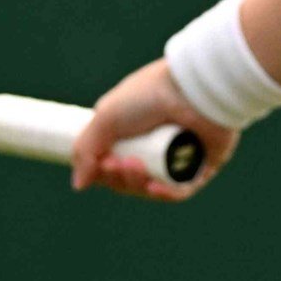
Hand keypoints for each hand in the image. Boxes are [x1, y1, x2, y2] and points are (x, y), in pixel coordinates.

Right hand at [69, 57, 240, 201]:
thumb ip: (85, 150)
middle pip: (131, 180)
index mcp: (134, 133)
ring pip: (154, 188)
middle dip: (119, 178)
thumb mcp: (105, 117)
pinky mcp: (202, 165)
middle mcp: (156, 147)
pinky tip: (153, 188)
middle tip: (116, 164)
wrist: (190, 87)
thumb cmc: (148, 95)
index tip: (100, 165)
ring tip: (133, 166)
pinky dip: (166, 194)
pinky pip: (182, 190)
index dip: (104, 173)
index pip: (113, 167)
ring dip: (138, 185)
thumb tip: (79, 185)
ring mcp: (179, 158)